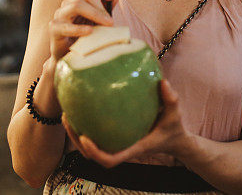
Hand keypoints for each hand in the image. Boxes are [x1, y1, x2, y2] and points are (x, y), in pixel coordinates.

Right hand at [49, 0, 113, 60]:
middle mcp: (68, 4)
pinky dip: (80, 29)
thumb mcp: (99, 23)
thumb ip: (107, 9)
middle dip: (101, 7)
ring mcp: (60, 15)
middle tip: (111, 22)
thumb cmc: (86, 38)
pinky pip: (66, 26)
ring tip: (107, 26)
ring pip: (77, 5)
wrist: (70, 58)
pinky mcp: (54, 28)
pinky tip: (90, 32)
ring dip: (95, 15)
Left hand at [62, 80, 189, 168]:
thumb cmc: (173, 127)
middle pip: (92, 155)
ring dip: (75, 134)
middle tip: (66, 119)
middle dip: (76, 141)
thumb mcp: (175, 113)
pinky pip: (96, 136)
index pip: (111, 159)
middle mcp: (123, 149)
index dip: (95, 153)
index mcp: (134, 148)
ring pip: (90, 148)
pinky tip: (79, 107)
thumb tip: (162, 82)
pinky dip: (85, 125)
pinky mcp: (116, 138)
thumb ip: (171, 99)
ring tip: (66, 113)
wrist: (175, 139)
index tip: (84, 139)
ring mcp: (118, 145)